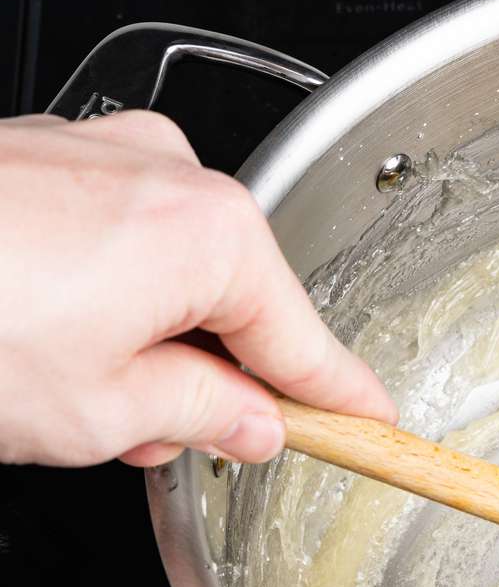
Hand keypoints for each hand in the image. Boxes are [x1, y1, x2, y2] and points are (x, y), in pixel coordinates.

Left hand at [0, 111, 394, 466]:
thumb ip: (200, 416)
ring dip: (144, 337)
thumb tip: (247, 420)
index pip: (302, 341)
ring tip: (74, 392)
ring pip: (166, 267)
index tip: (370, 419)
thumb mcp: (96, 411)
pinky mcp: (41, 155)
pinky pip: (111, 233)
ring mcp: (102, 152)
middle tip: (157, 434)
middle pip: (230, 300)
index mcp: (209, 234)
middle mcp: (167, 172)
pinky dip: (97, 290)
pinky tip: (46, 338)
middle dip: (207, 373)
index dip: (339, 397)